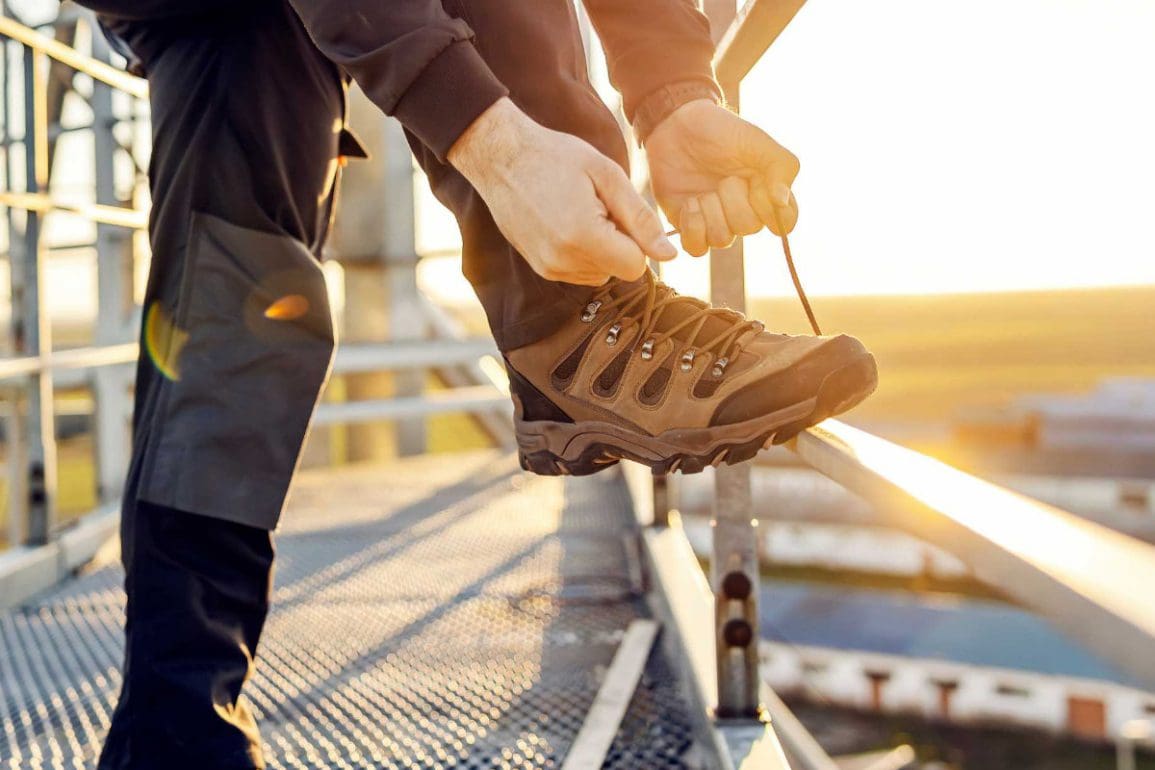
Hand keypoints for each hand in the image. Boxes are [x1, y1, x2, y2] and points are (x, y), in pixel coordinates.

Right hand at [448, 98, 675, 285]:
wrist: (501, 157)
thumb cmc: (556, 157)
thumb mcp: (607, 176)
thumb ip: (641, 219)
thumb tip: (670, 253)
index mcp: (583, 237)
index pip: (636, 266)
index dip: (637, 240)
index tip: (618, 211)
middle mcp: (563, 261)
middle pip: (618, 271)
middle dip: (618, 243)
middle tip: (596, 206)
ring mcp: (548, 268)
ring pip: (600, 274)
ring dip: (600, 249)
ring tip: (578, 212)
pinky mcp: (540, 268)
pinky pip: (579, 272)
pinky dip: (582, 252)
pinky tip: (565, 222)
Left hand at [646, 99, 799, 255]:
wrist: (677, 125)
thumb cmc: (721, 131)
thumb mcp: (758, 142)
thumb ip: (781, 169)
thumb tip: (782, 202)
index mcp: (767, 193)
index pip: (786, 222)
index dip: (773, 210)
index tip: (759, 187)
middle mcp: (744, 211)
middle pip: (749, 228)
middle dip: (734, 201)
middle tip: (725, 178)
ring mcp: (716, 220)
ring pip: (723, 240)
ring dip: (712, 212)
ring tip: (703, 190)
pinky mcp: (689, 226)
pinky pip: (696, 249)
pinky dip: (693, 227)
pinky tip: (690, 203)